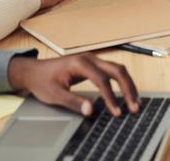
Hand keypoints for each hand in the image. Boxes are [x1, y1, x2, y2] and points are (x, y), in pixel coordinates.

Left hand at [8, 53, 138, 117]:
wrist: (34, 71)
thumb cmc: (43, 81)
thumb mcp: (55, 95)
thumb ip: (74, 102)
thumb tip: (91, 110)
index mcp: (80, 63)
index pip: (102, 79)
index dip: (111, 97)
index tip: (116, 112)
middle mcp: (90, 58)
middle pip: (116, 70)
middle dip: (128, 88)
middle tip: (135, 106)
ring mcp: (93, 59)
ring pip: (117, 69)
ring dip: (127, 85)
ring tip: (134, 102)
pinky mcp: (93, 64)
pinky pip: (112, 71)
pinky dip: (121, 82)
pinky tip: (126, 94)